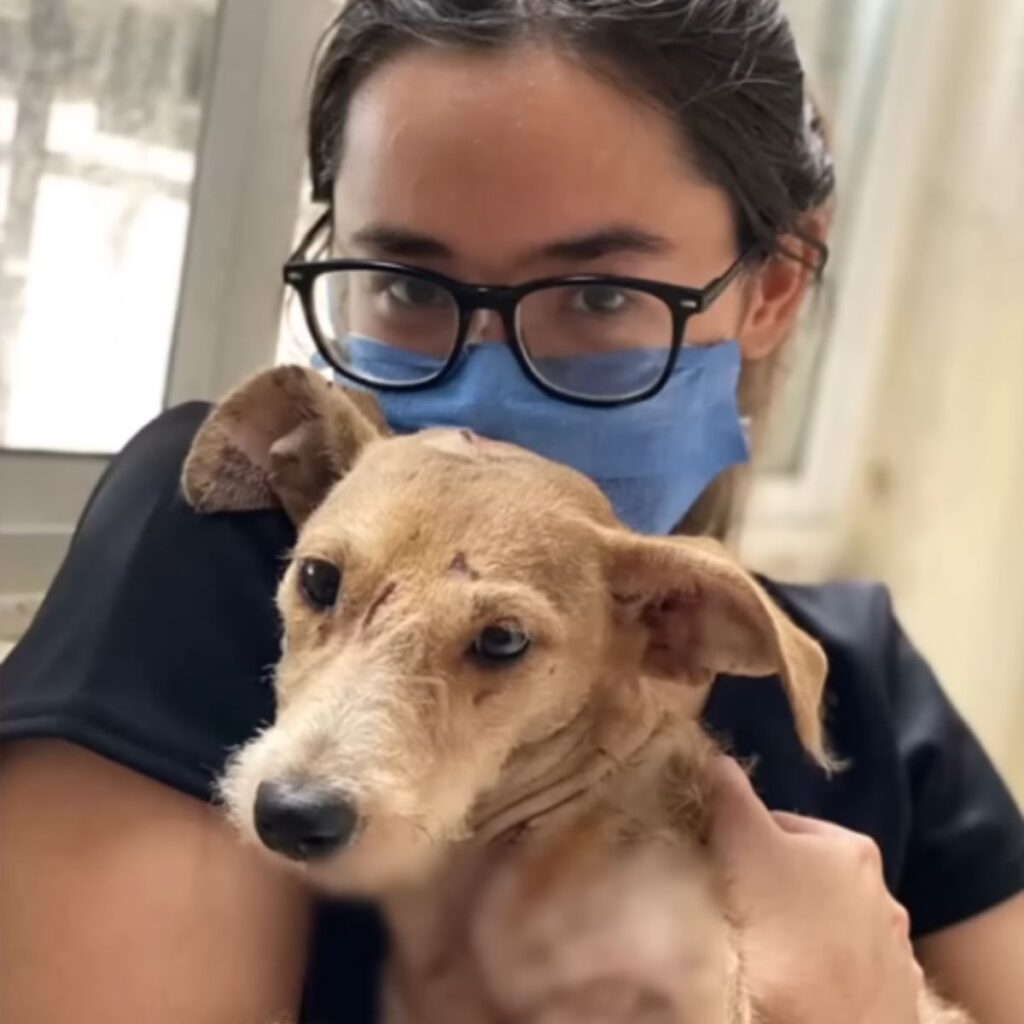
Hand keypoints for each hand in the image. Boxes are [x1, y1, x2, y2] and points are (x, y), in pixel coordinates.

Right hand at [707, 756, 925, 1023]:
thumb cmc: (783, 928)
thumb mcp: (745, 843)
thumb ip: (730, 795)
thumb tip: (717, 758)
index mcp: (853, 848)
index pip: (781, 828)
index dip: (741, 845)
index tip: (720, 871)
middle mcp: (886, 894)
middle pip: (805, 878)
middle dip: (773, 890)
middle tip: (738, 914)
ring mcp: (894, 952)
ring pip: (828, 928)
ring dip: (800, 935)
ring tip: (767, 956)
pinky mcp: (895, 1003)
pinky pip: (847, 974)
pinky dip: (825, 975)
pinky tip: (800, 986)